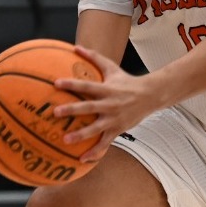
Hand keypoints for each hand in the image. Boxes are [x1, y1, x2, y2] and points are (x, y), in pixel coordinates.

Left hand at [51, 45, 159, 162]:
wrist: (150, 96)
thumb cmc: (126, 81)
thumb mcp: (112, 67)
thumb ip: (94, 57)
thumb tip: (76, 47)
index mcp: (107, 89)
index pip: (87, 86)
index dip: (72, 85)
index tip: (56, 84)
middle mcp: (110, 104)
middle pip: (89, 108)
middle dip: (72, 110)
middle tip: (55, 113)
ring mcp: (114, 119)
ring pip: (96, 129)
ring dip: (81, 135)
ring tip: (65, 140)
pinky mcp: (118, 130)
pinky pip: (105, 142)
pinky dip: (95, 151)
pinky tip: (82, 159)